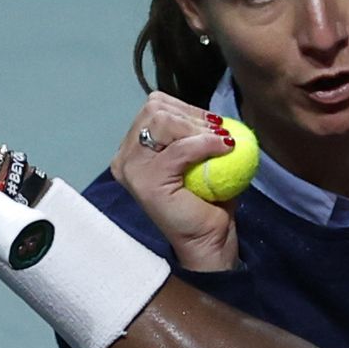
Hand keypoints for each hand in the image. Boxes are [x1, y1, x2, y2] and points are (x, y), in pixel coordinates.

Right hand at [110, 91, 240, 271]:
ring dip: (197, 127)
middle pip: (154, 109)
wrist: (208, 240)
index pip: (154, 107)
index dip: (186, 109)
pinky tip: (224, 148)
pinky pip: (179, 148)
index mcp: (132, 149)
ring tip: (220, 141)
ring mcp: (131, 168)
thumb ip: (196, 133)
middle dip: (192, 116)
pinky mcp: (147, 181)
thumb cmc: (205, 201)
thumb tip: (213, 114)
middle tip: (218, 132)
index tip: (213, 123)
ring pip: (162, 121)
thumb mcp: (198, 157)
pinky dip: (205, 143)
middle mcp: (124, 157)